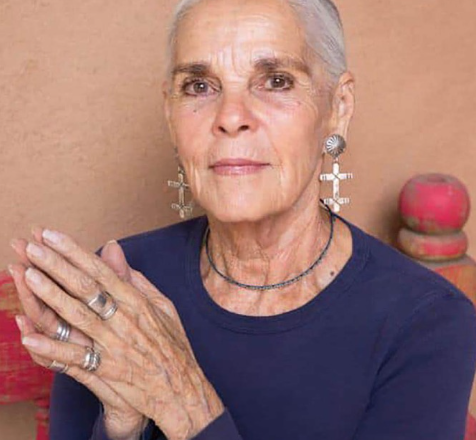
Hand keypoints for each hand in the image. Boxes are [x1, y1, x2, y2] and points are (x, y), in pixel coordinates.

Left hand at [9, 227, 224, 439]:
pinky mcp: (106, 371)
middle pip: (85, 288)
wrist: (181, 387)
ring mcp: (113, 345)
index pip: (100, 271)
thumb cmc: (172, 344)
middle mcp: (123, 319)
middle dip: (57, 265)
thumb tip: (112, 247)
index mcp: (136, 302)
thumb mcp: (162, 305)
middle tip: (32, 246)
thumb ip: (134, 277)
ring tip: (27, 274)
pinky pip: (74, 358)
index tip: (52, 236)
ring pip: (76, 316)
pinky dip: (51, 348)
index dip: (74, 252)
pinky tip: (28, 335)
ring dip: (50, 295)